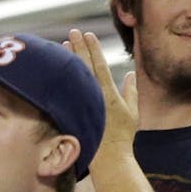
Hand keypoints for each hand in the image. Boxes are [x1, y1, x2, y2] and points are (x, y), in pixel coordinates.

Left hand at [64, 30, 136, 156]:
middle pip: (85, 67)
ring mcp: (85, 105)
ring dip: (69, 60)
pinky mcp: (76, 114)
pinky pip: (67, 92)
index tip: (88, 35)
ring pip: (75, 78)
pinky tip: (57, 69)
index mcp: (110, 94)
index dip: (93, 49)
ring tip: (62, 44)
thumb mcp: (133, 113)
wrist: (110, 159)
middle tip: (72, 32)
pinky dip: (63, 79)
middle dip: (79, 47)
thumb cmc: (123, 138)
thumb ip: (131, 92)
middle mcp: (96, 97)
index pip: (100, 65)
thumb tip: (130, 75)